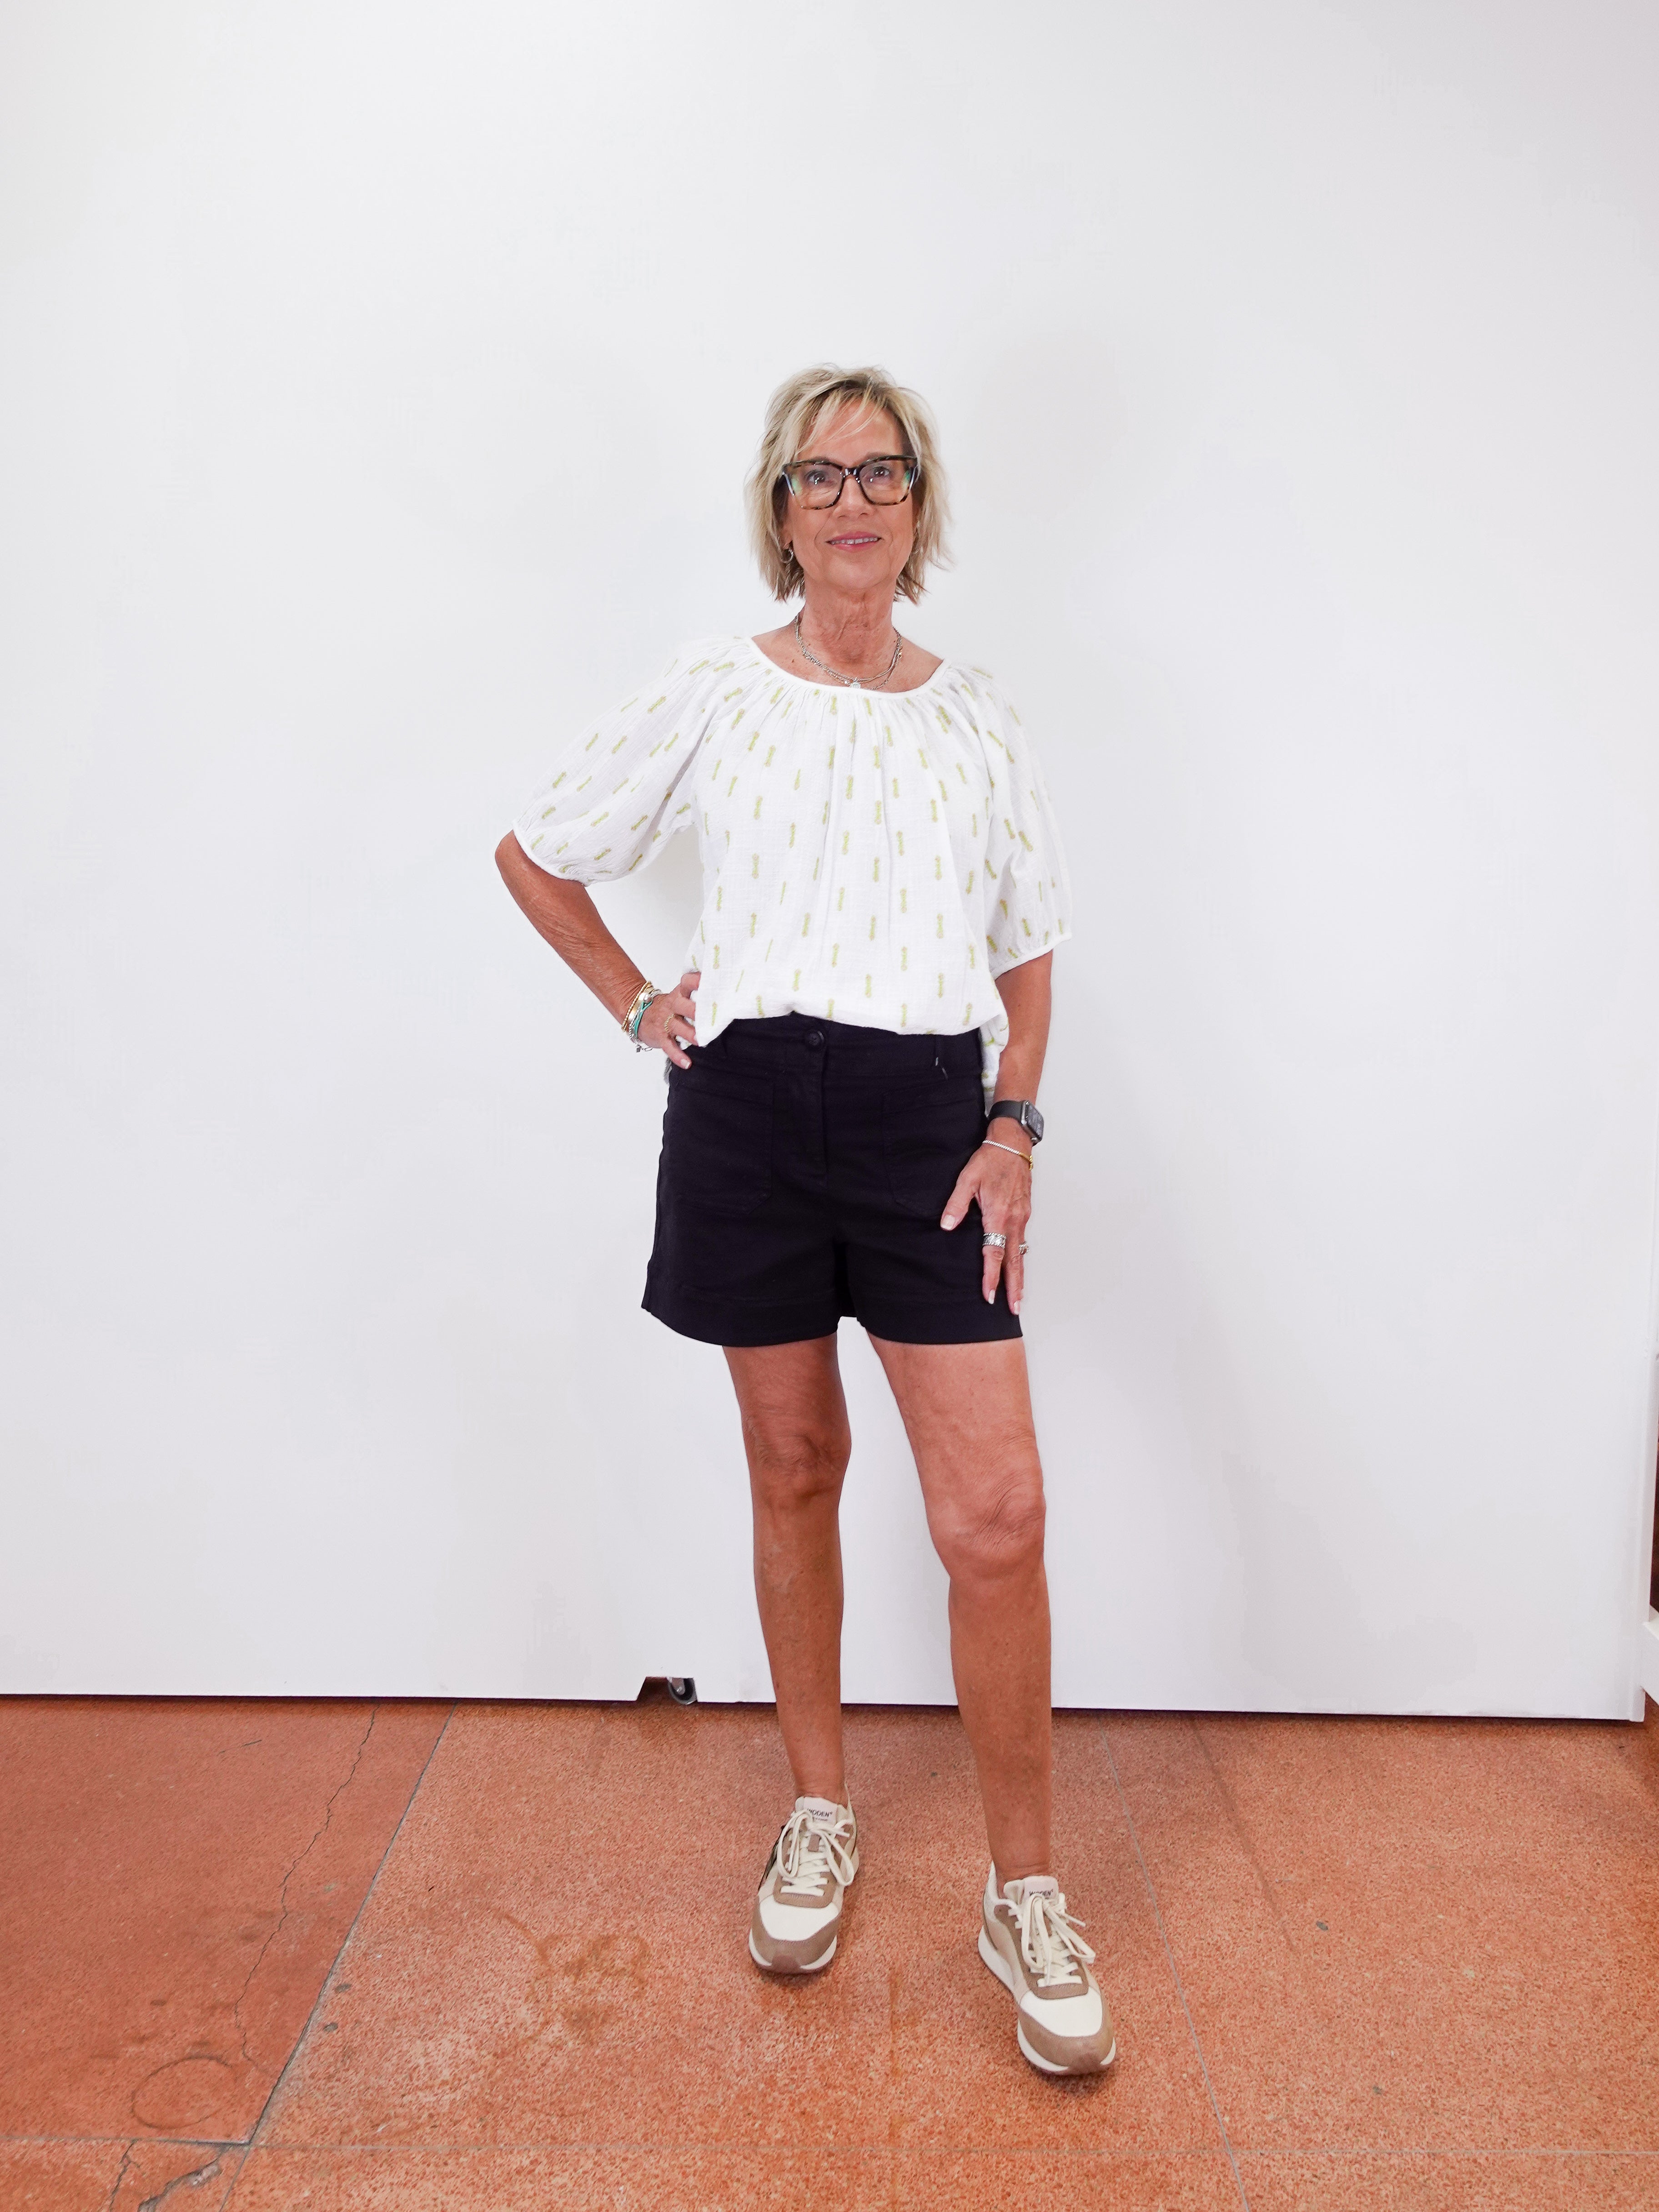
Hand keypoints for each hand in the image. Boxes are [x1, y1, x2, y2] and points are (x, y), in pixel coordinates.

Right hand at [636, 970, 700, 1067]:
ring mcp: (666, 1021)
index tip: (708, 981)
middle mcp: (673, 1005)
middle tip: (709, 1016)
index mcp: (679, 993)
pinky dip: (678, 1056)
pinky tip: (687, 1063)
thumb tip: (725, 992)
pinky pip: (669, 1047)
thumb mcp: (680, 995)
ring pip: (678, 1027)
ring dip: (689, 1034)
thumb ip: (698, 994)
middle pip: (683, 1006)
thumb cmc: (668, 1006)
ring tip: (700, 1040)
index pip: (687, 983)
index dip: (696, 981)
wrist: (639, 1014)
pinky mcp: (661, 1036)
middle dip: (695, 1011)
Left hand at [940, 1139, 1032, 1313]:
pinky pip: (1023, 1241)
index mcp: (998, 1215)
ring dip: (1019, 1276)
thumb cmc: (990, 1159)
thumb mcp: (967, 1178)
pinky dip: (1021, 1258)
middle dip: (1014, 1287)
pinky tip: (1017, 1265)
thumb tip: (946, 1226)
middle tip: (1014, 1309)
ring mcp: (1022, 1217)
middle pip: (1014, 1261)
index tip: (989, 1295)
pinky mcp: (1025, 1212)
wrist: (1013, 1144)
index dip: (991, 1277)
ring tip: (1018, 1296)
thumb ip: (956, 1204)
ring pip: (1021, 1253)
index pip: (994, 1253)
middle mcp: (1014, 1220)